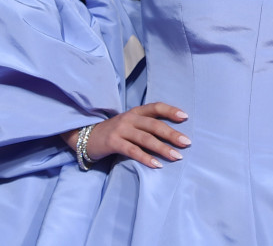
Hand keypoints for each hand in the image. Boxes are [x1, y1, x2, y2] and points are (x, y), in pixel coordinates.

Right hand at [61, 102, 189, 168]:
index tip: (185, 117)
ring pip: (145, 139)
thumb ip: (146, 125)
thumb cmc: (114, 132)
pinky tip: (157, 165)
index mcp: (135, 112)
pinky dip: (145, 158)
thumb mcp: (130, 124)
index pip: (155, 107)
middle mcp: (129, 118)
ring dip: (163, 148)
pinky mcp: (113, 142)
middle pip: (154, 124)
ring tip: (176, 156)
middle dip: (172, 133)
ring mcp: (120, 129)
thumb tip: (172, 134)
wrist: (85, 136)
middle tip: (187, 142)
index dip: (170, 111)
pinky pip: (132, 150)